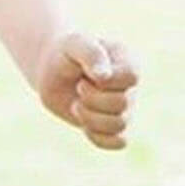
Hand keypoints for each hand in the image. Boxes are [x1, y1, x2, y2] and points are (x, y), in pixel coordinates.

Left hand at [36, 31, 136, 150]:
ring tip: (77, 105)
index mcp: (127, 62)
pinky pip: (119, 142)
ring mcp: (123, 108)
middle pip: (123, 104)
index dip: (107, 81)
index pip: (131, 77)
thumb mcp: (75, 43)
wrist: (53, 71)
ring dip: (91, 118)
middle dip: (92, 99)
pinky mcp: (112, 126)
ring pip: (120, 125)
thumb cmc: (66, 52)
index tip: (86, 74)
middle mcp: (130, 87)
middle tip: (78, 88)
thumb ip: (91, 54)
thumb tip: (105, 77)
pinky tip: (84, 126)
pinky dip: (99, 138)